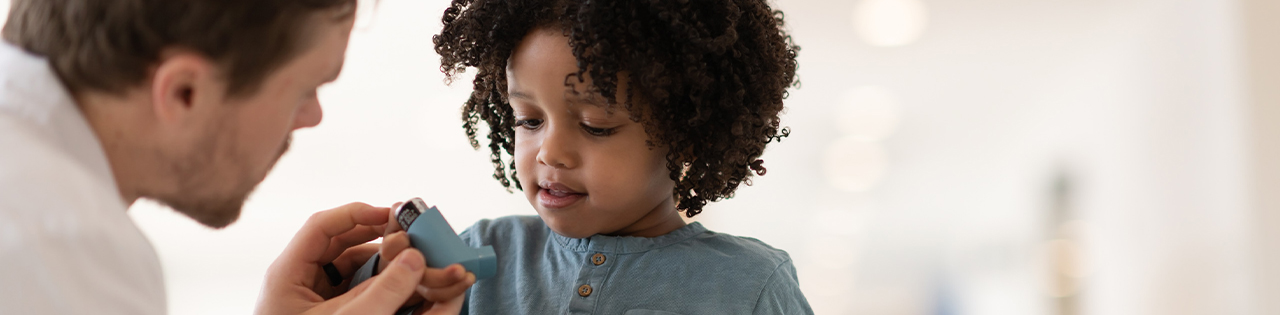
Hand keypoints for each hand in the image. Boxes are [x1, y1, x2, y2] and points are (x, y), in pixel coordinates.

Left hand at [254, 202, 464, 314]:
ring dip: (377, 261)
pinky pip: (350, 286)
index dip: (355, 214)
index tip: (388, 215)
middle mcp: (296, 279)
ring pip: (347, 264)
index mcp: (287, 273)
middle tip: (405, 235)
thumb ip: (381, 291)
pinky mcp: (322, 311)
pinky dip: (374, 282)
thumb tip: (414, 260)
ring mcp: (310, 296)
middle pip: (337, 242)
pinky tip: (396, 285)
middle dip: (373, 236)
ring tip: (406, 262)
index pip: (320, 226)